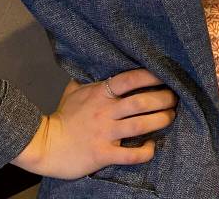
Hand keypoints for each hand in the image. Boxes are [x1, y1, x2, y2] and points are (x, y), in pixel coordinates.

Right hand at [11, 68, 176, 179]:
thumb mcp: (74, 91)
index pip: (129, 79)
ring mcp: (105, 133)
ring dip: (160, 120)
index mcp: (99, 93)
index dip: (150, 75)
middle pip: (141, 102)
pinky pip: (130, 154)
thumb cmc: (61, 117)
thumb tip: (99, 65)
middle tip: (174, 99)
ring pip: (140, 125)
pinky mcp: (103, 154)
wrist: (45, 145)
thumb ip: (90, 79)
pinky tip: (152, 147)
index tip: (165, 75)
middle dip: (163, 99)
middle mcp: (105, 111)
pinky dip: (145, 151)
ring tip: (170, 117)